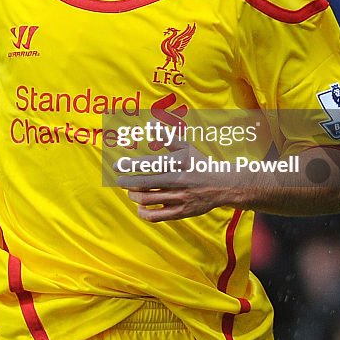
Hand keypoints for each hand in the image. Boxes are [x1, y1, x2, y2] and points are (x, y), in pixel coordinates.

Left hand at [115, 143, 240, 221]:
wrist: (222, 185)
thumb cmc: (198, 163)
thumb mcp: (184, 147)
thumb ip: (166, 137)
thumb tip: (150, 123)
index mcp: (178, 163)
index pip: (148, 164)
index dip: (129, 165)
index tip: (117, 165)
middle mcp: (178, 180)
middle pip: (144, 184)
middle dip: (126, 182)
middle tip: (119, 181)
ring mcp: (180, 198)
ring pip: (147, 200)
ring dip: (134, 195)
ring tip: (130, 191)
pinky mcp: (181, 212)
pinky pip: (156, 216)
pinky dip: (144, 212)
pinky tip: (140, 206)